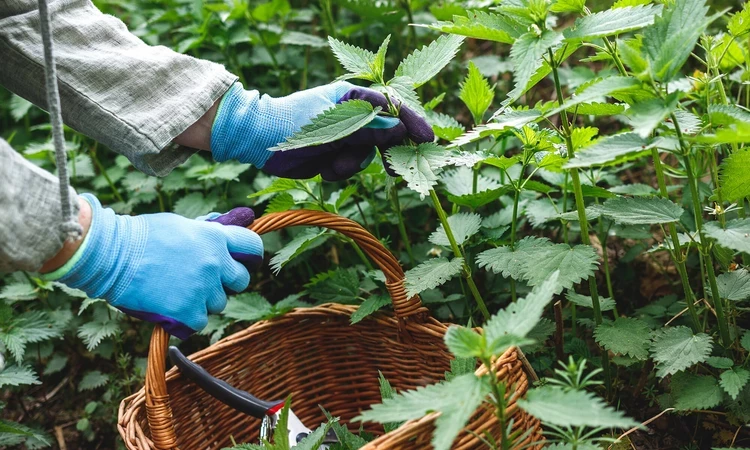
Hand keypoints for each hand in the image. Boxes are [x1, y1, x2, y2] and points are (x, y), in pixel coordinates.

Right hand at [42, 194, 262, 338]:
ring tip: (178, 291)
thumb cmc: (140, 236)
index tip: (244, 261)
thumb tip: (220, 233)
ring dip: (204, 301)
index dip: (250, 255)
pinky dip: (188, 318)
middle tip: (206, 282)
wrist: (111, 255)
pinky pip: (200, 321)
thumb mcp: (179, 224)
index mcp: (215, 238)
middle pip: (241, 280)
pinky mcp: (188, 311)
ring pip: (218, 303)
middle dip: (227, 282)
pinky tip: (171, 307)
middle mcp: (216, 263)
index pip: (252, 246)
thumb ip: (204, 233)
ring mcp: (204, 288)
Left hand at [210, 81, 433, 180]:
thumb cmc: (293, 123)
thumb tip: (399, 129)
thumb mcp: (332, 126)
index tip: (426, 140)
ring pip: (368, 154)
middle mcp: (352, 115)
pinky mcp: (336, 154)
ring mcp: (344, 135)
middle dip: (389, 152)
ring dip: (353, 163)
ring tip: (333, 164)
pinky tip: (324, 168)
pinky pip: (351, 166)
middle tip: (398, 171)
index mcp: (353, 97)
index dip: (412, 123)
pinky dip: (340, 171)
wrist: (260, 140)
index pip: (392, 107)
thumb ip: (367, 129)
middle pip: (386, 133)